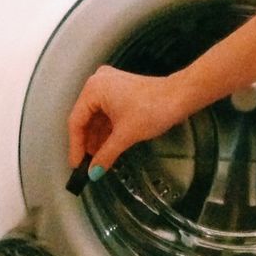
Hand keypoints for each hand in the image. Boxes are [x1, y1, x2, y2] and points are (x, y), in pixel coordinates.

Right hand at [66, 66, 187, 176]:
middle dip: (86, 144)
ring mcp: (109, 87)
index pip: (76, 121)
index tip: (77, 164)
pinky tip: (106, 148)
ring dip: (96, 140)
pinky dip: (106, 132)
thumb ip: (105, 155)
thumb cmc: (154, 106)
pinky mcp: (119, 93)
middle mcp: (98, 84)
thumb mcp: (125, 135)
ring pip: (96, 119)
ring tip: (97, 160)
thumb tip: (94, 171)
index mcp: (94, 88)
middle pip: (84, 119)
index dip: (76, 146)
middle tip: (86, 165)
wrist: (179, 97)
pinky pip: (106, 115)